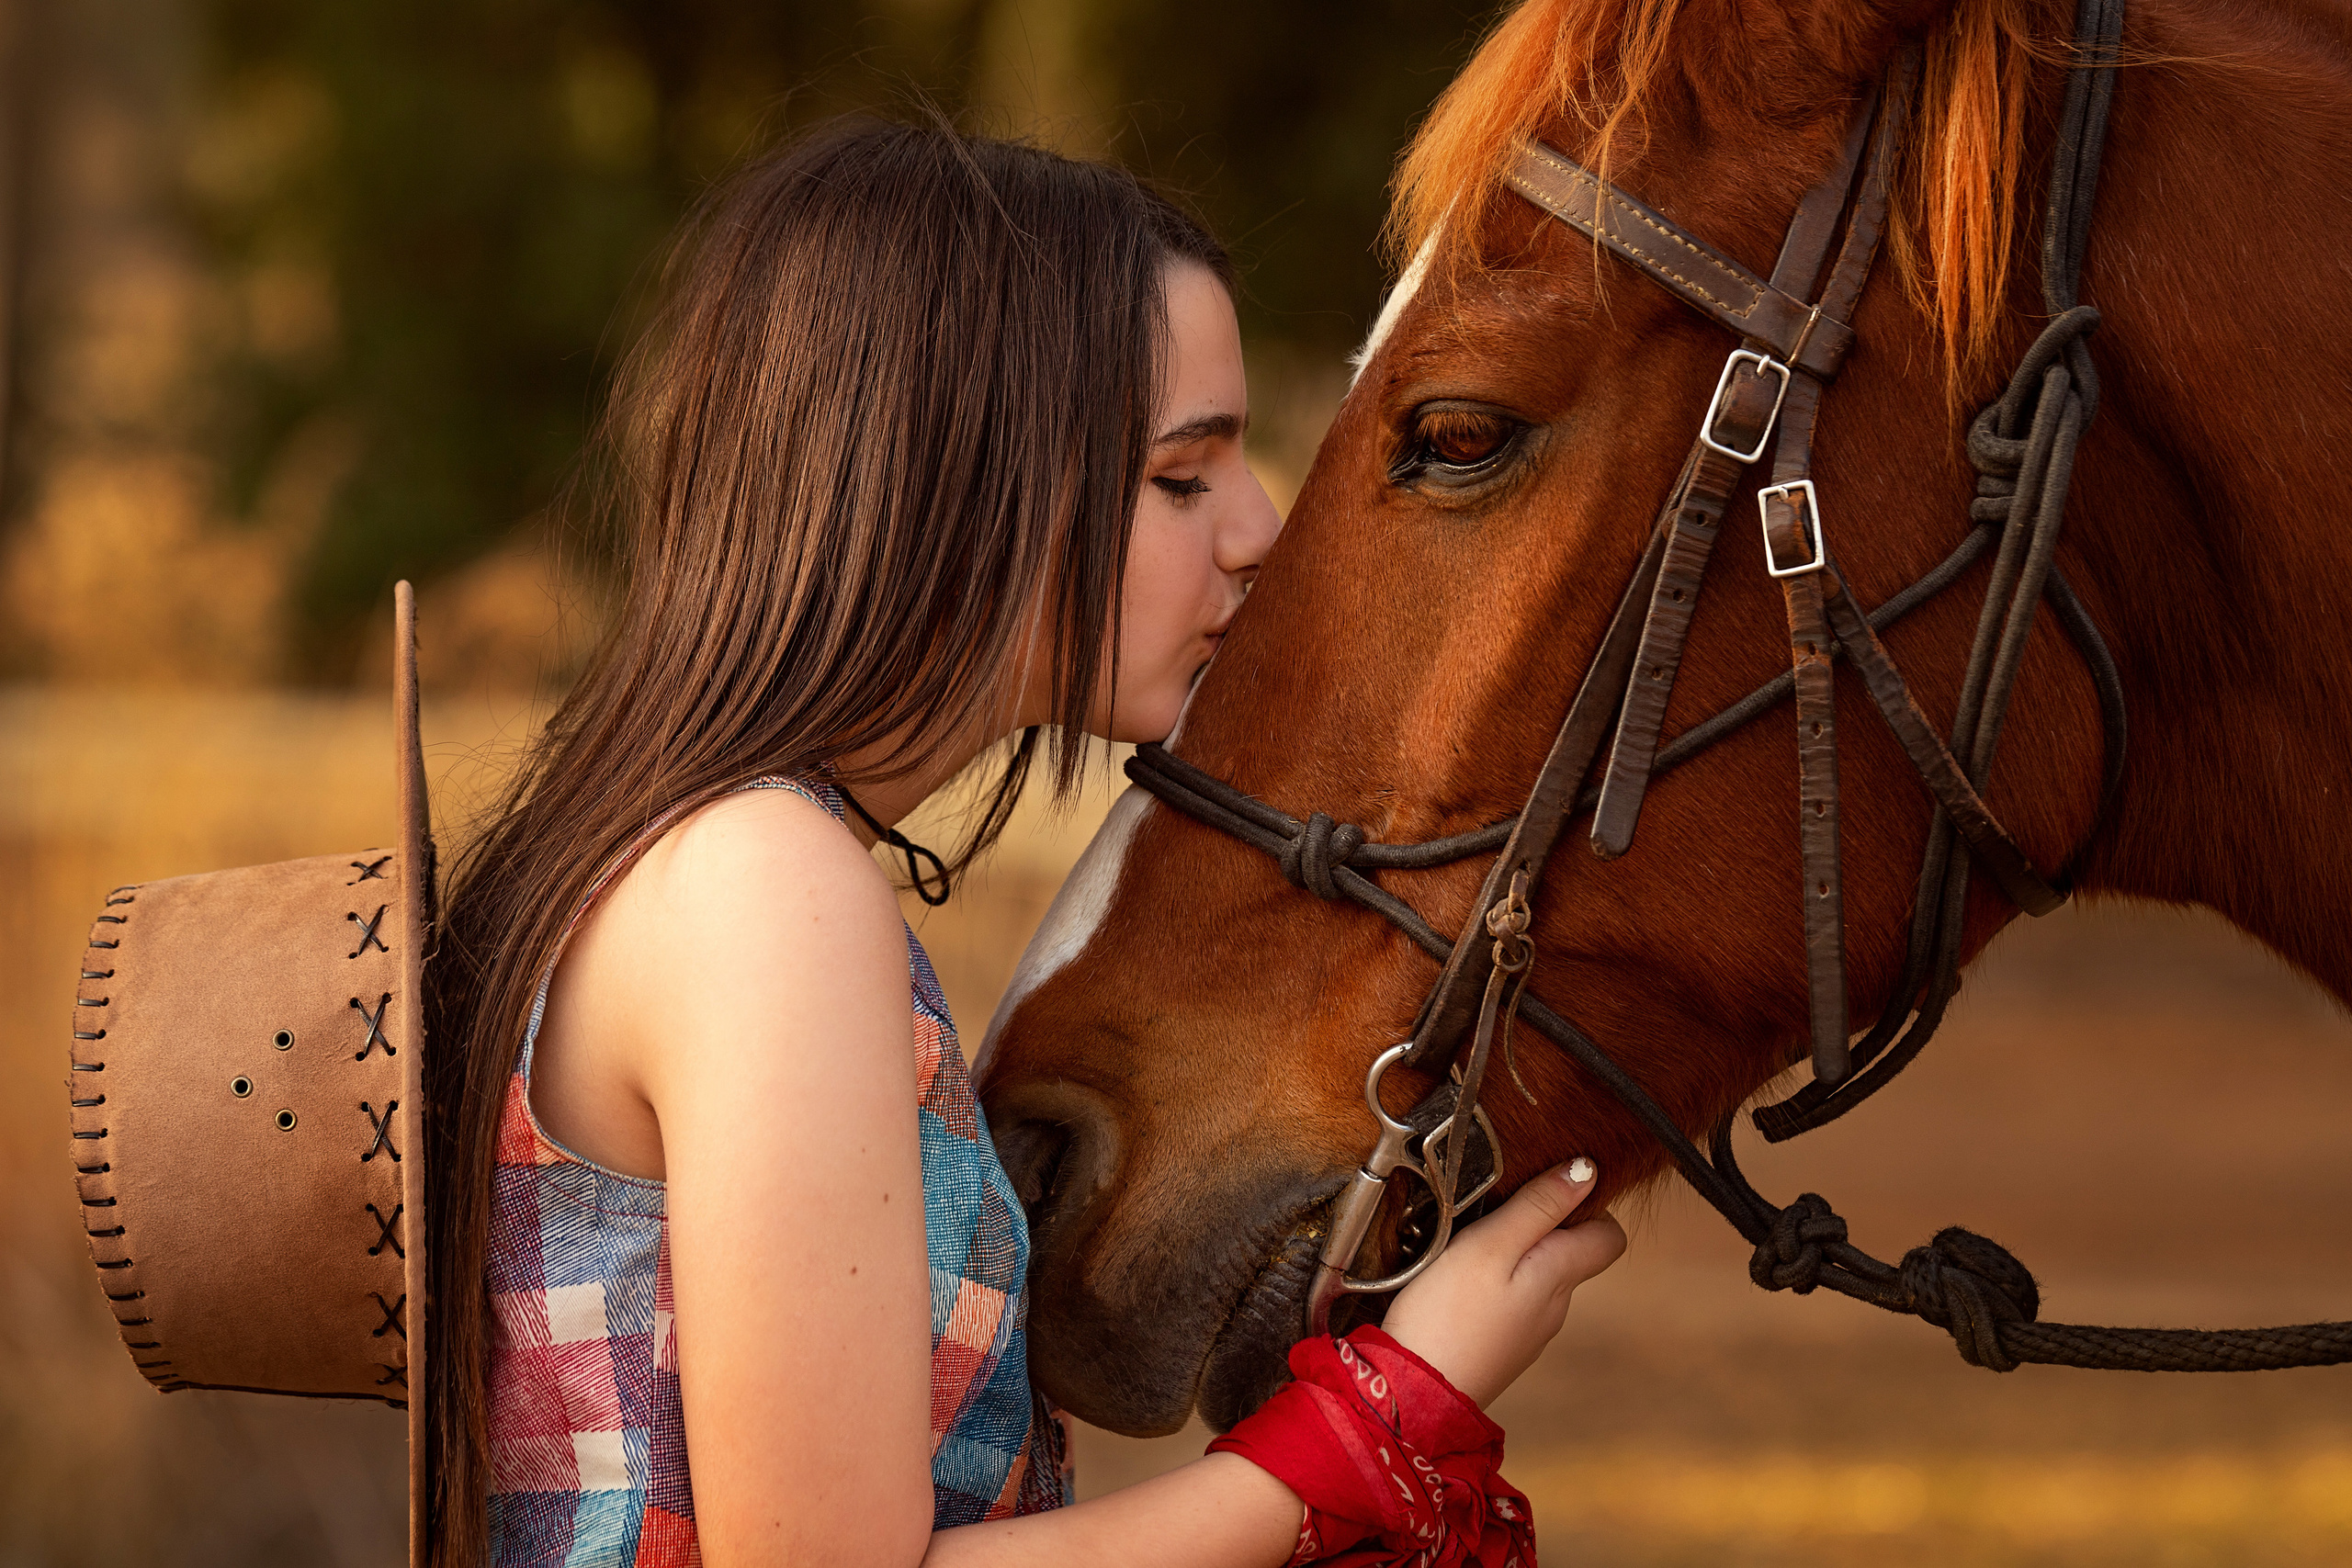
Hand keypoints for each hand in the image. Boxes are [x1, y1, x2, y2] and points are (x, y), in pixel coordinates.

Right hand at [1378, 1159, 1625, 1406]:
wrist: (1414, 1394)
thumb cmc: (1448, 1317)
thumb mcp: (1492, 1244)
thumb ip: (1539, 1206)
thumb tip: (1588, 1169)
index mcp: (1561, 1277)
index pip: (1610, 1236)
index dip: (1587, 1205)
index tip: (1543, 1190)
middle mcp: (1555, 1307)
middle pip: (1571, 1253)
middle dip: (1542, 1224)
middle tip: (1492, 1211)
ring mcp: (1529, 1332)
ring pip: (1538, 1277)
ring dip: (1513, 1253)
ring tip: (1466, 1244)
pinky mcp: (1499, 1345)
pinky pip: (1511, 1301)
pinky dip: (1493, 1282)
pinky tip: (1456, 1283)